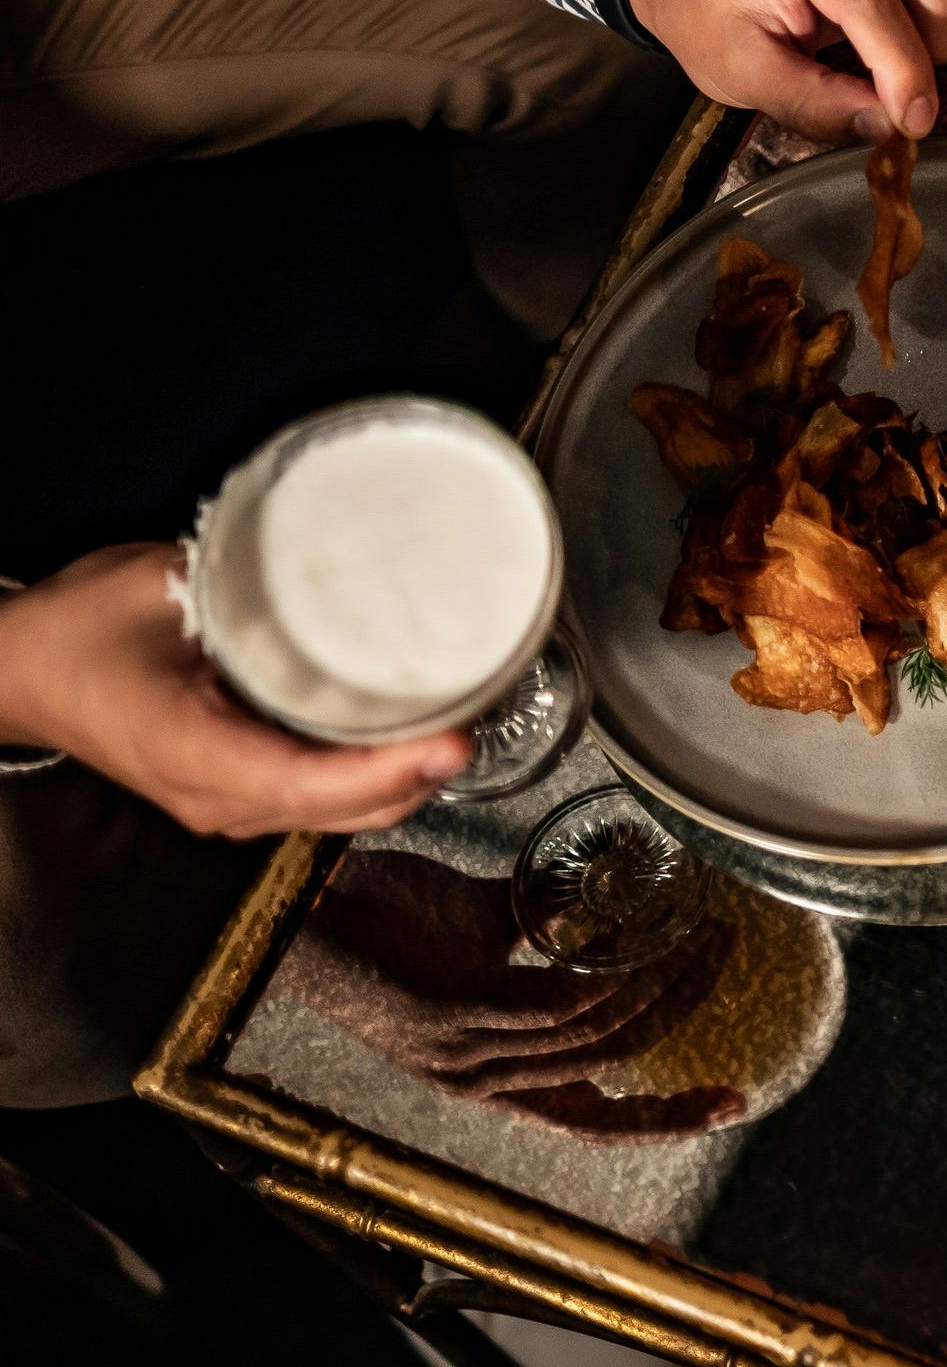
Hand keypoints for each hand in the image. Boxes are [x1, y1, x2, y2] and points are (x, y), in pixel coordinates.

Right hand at [0, 548, 469, 835]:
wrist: (20, 675)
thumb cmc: (75, 635)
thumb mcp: (154, 586)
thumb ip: (238, 574)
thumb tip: (330, 552)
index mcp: (196, 755)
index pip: (312, 784)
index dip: (391, 769)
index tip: (453, 739)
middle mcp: (220, 799)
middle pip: (349, 811)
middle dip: (422, 771)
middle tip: (480, 707)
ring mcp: (229, 806)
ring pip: (344, 814)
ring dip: (406, 776)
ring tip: (458, 714)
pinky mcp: (237, 794)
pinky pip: (323, 799)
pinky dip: (373, 774)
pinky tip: (406, 731)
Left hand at [281, 847, 742, 1139]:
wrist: (298, 899)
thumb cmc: (376, 912)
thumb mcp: (473, 927)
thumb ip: (536, 928)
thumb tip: (601, 900)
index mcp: (485, 1071)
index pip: (587, 1118)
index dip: (660, 1117)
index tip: (729, 1101)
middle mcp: (476, 1079)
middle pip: (606, 1079)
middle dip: (681, 1027)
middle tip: (730, 967)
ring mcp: (460, 1052)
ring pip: (589, 1038)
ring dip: (659, 990)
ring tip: (701, 939)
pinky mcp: (445, 1016)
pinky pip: (550, 1008)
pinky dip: (608, 981)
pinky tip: (643, 947)